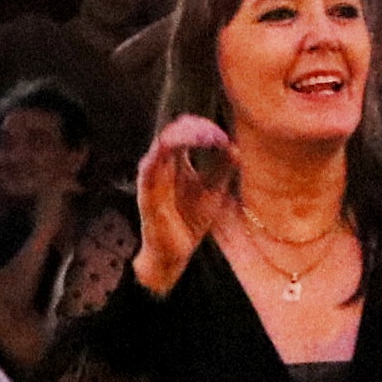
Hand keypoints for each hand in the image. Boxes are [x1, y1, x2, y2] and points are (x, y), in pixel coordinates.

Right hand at [133, 114, 235, 294]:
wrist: (175, 253)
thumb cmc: (190, 221)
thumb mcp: (213, 191)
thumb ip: (222, 169)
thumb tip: (235, 147)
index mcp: (176, 163)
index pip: (185, 133)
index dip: (201, 128)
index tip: (222, 135)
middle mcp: (162, 165)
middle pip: (172, 133)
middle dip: (192, 127)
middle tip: (213, 130)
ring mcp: (152, 176)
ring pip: (161, 144)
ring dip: (181, 136)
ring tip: (202, 134)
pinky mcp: (146, 191)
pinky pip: (152, 165)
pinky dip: (167, 155)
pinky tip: (182, 149)